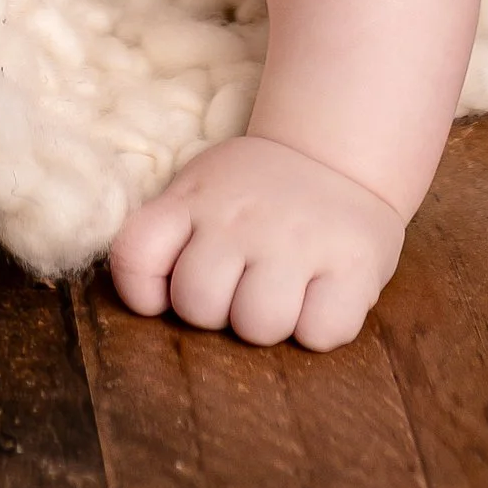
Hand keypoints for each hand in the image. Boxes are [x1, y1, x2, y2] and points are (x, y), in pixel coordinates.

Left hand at [109, 134, 407, 349]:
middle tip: (243, 285)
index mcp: (194, 200)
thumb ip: (169, 236)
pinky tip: (322, 292)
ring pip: (259, 325)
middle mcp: (240, 216)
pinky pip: (321, 332)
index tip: (171, 289)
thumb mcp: (201, 191)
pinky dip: (321, 326)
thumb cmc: (256, 195)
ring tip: (284, 290)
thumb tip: (150, 302)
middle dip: (219, 311)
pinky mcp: (352, 264)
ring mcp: (297, 239)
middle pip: (199, 305)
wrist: (337, 155)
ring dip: (271, 323)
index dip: (145, 291)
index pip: (135, 256)